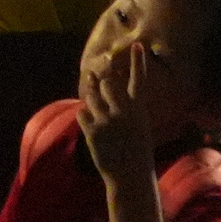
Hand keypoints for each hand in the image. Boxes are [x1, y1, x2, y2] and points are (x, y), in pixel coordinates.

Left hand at [78, 40, 158, 188]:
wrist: (130, 176)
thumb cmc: (135, 149)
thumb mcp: (137, 124)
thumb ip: (122, 104)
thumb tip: (98, 82)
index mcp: (138, 109)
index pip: (138, 81)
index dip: (137, 62)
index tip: (137, 45)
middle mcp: (123, 112)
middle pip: (106, 83)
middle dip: (102, 87)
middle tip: (104, 99)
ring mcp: (107, 121)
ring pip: (91, 97)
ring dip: (93, 102)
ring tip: (102, 119)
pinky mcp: (93, 131)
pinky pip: (82, 112)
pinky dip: (85, 118)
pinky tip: (95, 130)